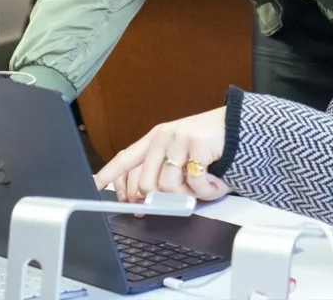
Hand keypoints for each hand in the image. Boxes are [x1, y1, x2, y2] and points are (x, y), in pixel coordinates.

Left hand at [94, 108, 231, 203]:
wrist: (239, 128)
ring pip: (168, 186)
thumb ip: (162, 175)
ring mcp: (179, 139)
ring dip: (188, 194)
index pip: (125, 158)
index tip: (93, 186)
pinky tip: (214, 182)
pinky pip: (193, 183)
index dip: (107, 174)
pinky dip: (207, 191)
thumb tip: (143, 202)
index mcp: (154, 140)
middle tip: (180, 198)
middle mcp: (163, 137)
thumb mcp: (180, 157)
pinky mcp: (197, 144)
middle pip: (145, 184)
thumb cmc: (209, 147)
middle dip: (162, 199)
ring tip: (202, 186)